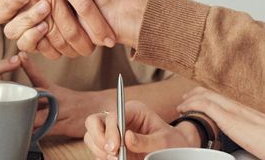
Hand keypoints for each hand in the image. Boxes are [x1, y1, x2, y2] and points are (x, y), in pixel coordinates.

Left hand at [15, 55, 92, 138]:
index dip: (29, 66)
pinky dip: (36, 133)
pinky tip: (26, 135)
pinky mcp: (65, 126)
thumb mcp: (59, 95)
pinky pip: (48, 130)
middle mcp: (56, 98)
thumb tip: (19, 99)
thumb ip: (41, 96)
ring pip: (39, 115)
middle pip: (35, 96)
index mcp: (53, 89)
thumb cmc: (75, 103)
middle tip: (5, 99)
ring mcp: (61, 112)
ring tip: (10, 120)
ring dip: (25, 119)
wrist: (100, 109)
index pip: (38, 76)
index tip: (20, 55)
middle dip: (20, 99)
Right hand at [81, 99, 195, 159]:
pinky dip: (101, 157)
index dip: (110, 131)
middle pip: (93, 121)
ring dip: (99, 149)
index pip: (113, 116)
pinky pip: (96, 150)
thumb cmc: (171, 143)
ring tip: (116, 159)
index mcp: (133, 111)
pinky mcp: (110, 145)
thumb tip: (127, 137)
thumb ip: (145, 140)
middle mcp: (119, 119)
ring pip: (91, 136)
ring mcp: (112, 132)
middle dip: (98, 138)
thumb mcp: (163, 141)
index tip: (115, 148)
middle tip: (111, 153)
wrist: (173, 151)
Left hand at [178, 87, 264, 159]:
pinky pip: (205, 105)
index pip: (225, 96)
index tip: (200, 98)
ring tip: (182, 104)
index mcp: (249, 107)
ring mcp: (235, 109)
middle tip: (186, 99)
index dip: (210, 95)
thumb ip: (255, 131)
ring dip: (192, 98)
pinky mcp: (230, 118)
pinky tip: (185, 109)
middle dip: (197, 93)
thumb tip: (253, 138)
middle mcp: (242, 104)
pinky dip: (193, 105)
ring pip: (207, 95)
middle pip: (214, 92)